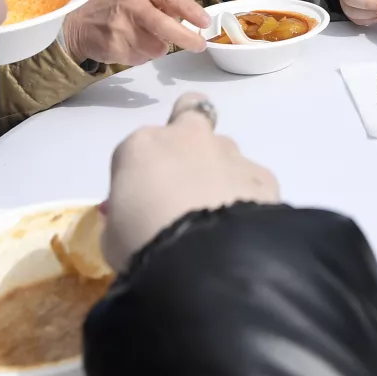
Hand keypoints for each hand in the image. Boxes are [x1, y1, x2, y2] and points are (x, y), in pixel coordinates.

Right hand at [62, 0, 210, 65]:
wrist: (79, 22)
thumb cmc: (117, 6)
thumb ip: (163, 4)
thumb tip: (193, 21)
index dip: (190, 10)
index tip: (205, 22)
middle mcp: (131, 5)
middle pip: (165, 27)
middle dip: (186, 39)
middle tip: (199, 46)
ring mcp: (120, 28)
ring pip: (156, 48)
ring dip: (157, 48)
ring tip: (142, 38)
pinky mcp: (113, 47)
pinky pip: (141, 58)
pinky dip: (141, 55)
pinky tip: (129, 44)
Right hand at [100, 93, 279, 270]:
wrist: (205, 261)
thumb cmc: (144, 245)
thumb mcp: (114, 237)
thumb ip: (124, 217)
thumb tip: (136, 219)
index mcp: (141, 147)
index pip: (136, 152)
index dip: (140, 177)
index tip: (141, 206)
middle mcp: (187, 138)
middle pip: (190, 114)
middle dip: (189, 135)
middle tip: (186, 175)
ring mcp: (229, 153)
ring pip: (224, 150)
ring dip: (219, 172)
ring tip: (218, 215)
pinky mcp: (262, 176)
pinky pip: (251, 181)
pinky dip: (248, 197)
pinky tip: (243, 228)